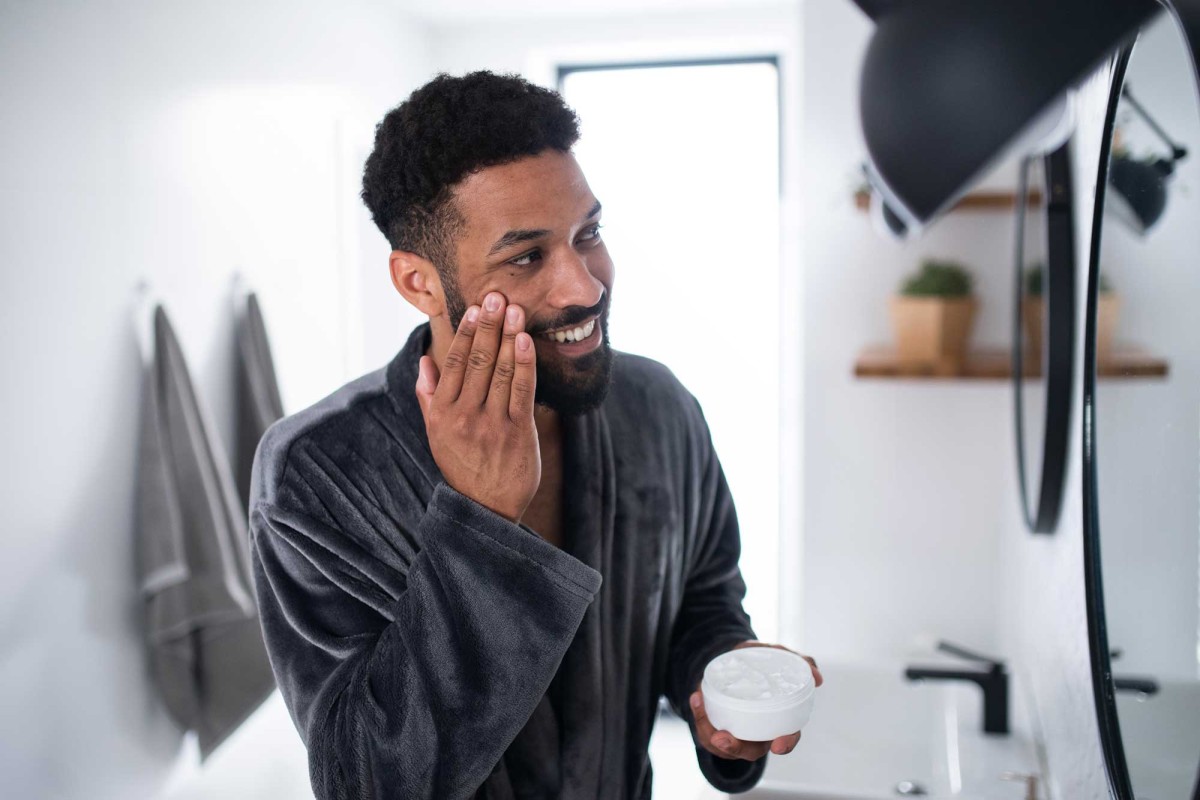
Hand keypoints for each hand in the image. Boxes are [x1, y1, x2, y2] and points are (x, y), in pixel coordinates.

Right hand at [415, 292, 539, 522]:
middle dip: (488, 325)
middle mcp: (465, 416)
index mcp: (443, 413)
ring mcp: (492, 424)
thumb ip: (429, 396)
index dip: (466, 333)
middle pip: (479, 361)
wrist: (486, 509)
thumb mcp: (436, 433)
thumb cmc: (462, 466)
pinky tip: (525, 340)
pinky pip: (522, 391)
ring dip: (508, 337)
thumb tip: (425, 361)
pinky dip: (525, 363)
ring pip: (502, 372)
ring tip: (514, 309)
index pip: (455, 363)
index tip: (474, 307)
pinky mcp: (518, 433)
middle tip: (496, 296)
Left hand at [689, 641, 822, 760]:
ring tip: (704, 718)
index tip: (778, 744)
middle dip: (735, 748)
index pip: (785, 738)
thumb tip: (817, 676)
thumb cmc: (760, 662)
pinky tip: (696, 698)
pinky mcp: (715, 724)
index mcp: (777, 720)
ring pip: (724, 744)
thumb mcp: (778, 656)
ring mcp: (735, 729)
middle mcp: (756, 730)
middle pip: (750, 749)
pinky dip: (700, 714)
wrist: (731, 657)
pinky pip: (706, 728)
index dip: (785, 743)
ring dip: (711, 734)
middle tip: (723, 738)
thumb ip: (799, 662)